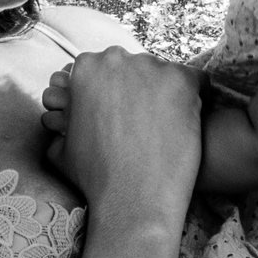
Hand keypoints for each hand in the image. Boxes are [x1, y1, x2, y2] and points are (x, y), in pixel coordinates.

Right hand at [39, 46, 200, 217]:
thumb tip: (58, 125)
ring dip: (169, 95)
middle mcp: (116, 59)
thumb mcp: (61, 149)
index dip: (119, 93)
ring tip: (170, 127)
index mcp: (85, 69)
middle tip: (148, 122)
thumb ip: (62, 127)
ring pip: (166, 73)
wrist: (131, 199)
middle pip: (138, 68)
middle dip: (143, 90)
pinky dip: (198, 98)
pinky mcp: (182, 79)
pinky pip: (197, 81)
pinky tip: (191, 121)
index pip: (109, 69)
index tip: (128, 113)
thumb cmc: (96, 178)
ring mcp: (151, 66)